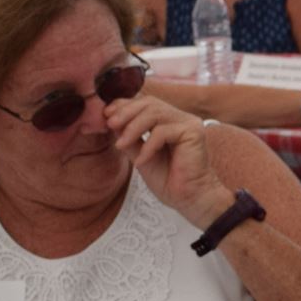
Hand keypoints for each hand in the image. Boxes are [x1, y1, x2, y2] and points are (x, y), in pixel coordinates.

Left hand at [103, 93, 235, 228]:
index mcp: (169, 121)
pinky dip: (147, 146)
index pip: (145, 103)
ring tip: (121, 145)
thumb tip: (110, 121)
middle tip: (110, 125)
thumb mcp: (140, 154)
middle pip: (149, 103)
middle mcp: (181, 118)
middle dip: (126, 113)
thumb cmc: (169, 179)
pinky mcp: (194, 132)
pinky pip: (162, 132)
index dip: (124, 106)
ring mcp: (189, 123)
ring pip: (154, 113)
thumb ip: (129, 137)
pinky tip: (142, 161)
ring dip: (133, 128)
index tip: (106, 117)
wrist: (188, 198)